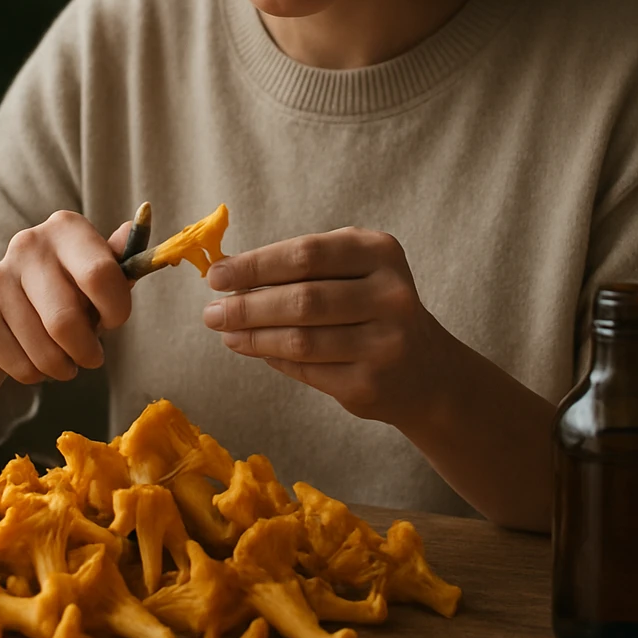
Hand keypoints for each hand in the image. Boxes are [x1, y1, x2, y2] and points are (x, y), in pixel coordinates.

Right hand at [0, 212, 132, 384]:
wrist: (7, 305)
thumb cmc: (68, 287)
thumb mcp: (98, 269)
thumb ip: (120, 260)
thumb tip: (135, 227)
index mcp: (66, 228)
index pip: (101, 276)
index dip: (116, 310)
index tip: (114, 319)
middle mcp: (28, 245)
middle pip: (66, 321)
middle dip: (88, 351)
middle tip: (92, 357)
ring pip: (44, 350)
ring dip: (64, 367)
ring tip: (67, 361)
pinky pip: (21, 365)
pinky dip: (37, 374)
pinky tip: (38, 359)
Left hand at [203, 228, 443, 426]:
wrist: (426, 370)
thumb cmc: (372, 306)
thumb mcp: (354, 269)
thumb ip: (302, 266)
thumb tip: (230, 277)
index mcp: (381, 253)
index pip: (306, 254)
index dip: (255, 265)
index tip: (216, 276)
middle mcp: (390, 296)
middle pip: (301, 299)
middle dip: (246, 306)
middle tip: (211, 311)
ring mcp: (384, 343)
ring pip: (299, 340)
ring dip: (252, 336)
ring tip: (224, 331)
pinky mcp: (370, 384)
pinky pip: (307, 370)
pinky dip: (272, 358)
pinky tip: (252, 349)